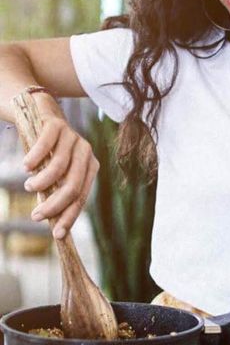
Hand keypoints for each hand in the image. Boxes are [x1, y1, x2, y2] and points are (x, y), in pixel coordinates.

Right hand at [22, 98, 98, 239]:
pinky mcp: (55, 124)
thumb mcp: (52, 169)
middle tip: (36, 216)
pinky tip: (26, 167)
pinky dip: (35, 160)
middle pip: (73, 185)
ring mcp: (72, 136)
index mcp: (88, 166)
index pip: (82, 196)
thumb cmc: (44, 148)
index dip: (70, 216)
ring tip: (29, 187)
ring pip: (60, 167)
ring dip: (42, 182)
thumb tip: (50, 218)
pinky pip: (46, 146)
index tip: (57, 234)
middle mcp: (85, 152)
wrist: (36, 110)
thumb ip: (54, 188)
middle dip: (55, 205)